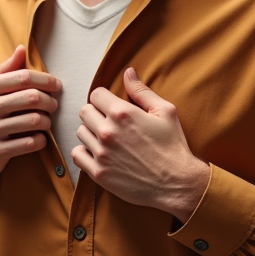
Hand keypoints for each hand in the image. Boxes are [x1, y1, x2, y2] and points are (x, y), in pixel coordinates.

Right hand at [0, 45, 59, 212]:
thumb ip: (5, 70)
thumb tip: (22, 48)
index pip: (23, 77)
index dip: (45, 79)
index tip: (56, 85)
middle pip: (32, 97)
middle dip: (50, 101)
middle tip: (53, 105)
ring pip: (34, 120)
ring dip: (47, 121)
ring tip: (45, 121)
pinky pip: (30, 143)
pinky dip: (40, 140)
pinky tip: (38, 138)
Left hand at [71, 67, 209, 221]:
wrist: (178, 183)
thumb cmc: (173, 146)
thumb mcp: (165, 111)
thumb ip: (142, 91)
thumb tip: (128, 72)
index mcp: (122, 113)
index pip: (95, 94)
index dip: (105, 99)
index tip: (113, 107)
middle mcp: (108, 131)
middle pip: (85, 112)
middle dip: (96, 114)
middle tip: (110, 123)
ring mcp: (101, 153)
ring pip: (81, 132)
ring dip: (91, 134)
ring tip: (108, 140)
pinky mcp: (98, 173)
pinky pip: (77, 155)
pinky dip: (84, 153)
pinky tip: (99, 154)